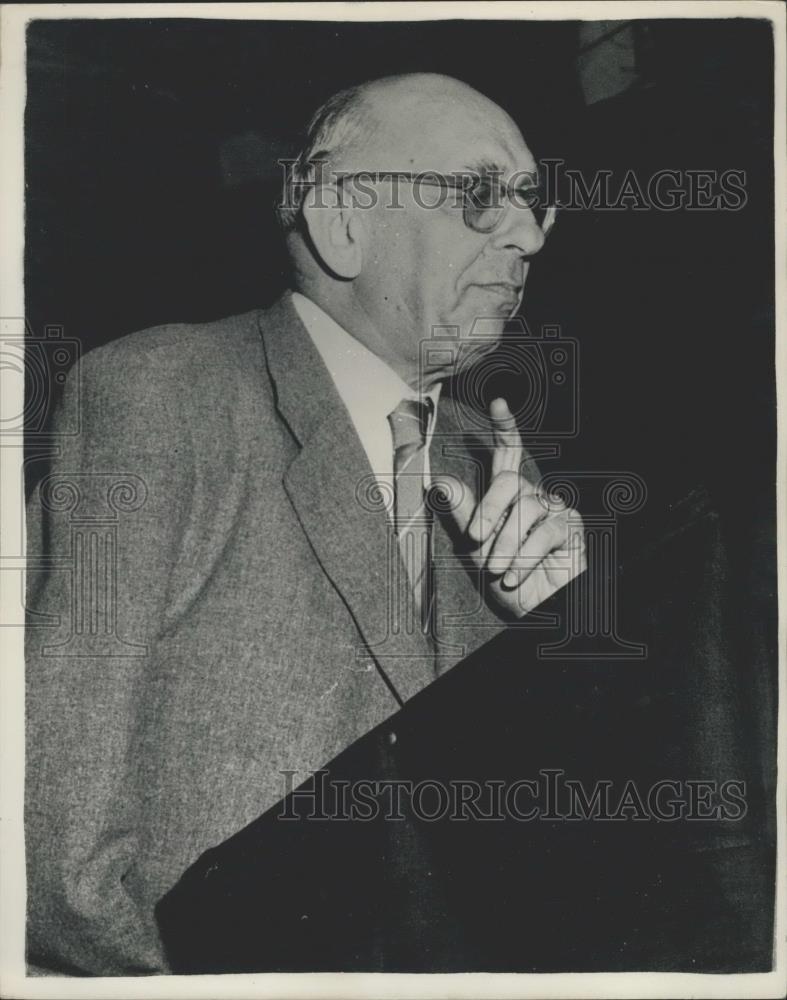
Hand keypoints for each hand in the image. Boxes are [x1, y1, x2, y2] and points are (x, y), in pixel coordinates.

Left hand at [435, 398, 585, 617]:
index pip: (507, 453)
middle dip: (488, 510)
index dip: (504, 426)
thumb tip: (438, 480)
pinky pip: (544, 533)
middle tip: (475, 540)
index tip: (498, 402)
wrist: (534, 611)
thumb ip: (462, 513)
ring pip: (525, 509)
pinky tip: (515, 576)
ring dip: (505, 545)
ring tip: (498, 570)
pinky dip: (524, 558)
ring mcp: (554, 510)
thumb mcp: (475, 548)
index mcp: (508, 494)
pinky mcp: (571, 528)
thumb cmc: (504, 578)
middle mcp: (532, 495)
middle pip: (509, 480)